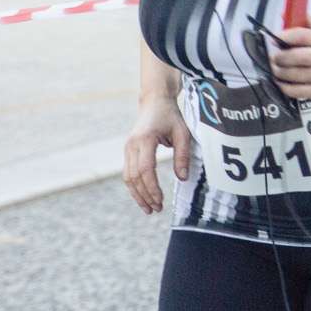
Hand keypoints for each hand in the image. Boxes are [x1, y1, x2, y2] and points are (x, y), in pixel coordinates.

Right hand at [124, 97, 190, 214]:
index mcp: (145, 139)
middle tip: (157, 209)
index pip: (145, 169)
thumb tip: (182, 178)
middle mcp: (132, 145)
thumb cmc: (171, 116)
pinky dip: (135, 187)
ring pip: (128, 177)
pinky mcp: (128, 151)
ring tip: (150, 209)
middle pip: (134, 177)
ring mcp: (128, 148)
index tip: (160, 200)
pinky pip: (128, 173)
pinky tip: (143, 197)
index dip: (152, 188)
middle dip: (145, 196)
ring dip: (137, 195)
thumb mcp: (182, 133)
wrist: (154, 101)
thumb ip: (183, 155)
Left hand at [269, 21, 310, 104]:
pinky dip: (284, 86)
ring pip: (292, 74)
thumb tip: (285, 14)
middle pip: (295, 56)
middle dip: (280, 57)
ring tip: (276, 70)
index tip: (274, 38)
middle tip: (274, 58)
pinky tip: (282, 82)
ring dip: (279, 72)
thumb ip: (306, 25)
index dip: (285, 36)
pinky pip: (295, 90)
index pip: (302, 35)